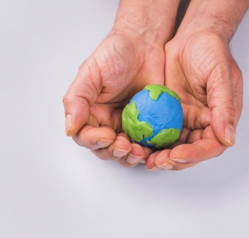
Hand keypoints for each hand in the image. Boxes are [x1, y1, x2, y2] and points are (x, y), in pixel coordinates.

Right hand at [63, 33, 164, 166]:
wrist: (144, 44)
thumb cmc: (114, 54)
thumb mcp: (90, 73)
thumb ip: (77, 99)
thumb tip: (69, 128)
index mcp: (90, 113)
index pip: (86, 137)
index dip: (95, 142)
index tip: (107, 136)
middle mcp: (108, 123)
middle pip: (106, 149)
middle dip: (115, 152)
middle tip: (125, 146)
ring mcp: (130, 126)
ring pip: (127, 151)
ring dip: (131, 156)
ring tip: (140, 151)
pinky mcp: (150, 125)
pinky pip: (149, 143)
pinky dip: (150, 150)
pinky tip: (153, 149)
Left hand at [145, 32, 242, 169]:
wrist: (193, 37)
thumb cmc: (213, 52)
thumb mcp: (221, 77)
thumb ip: (224, 108)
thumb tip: (228, 138)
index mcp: (221, 119)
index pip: (212, 146)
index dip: (195, 154)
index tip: (177, 154)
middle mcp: (205, 123)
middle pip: (192, 151)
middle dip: (176, 160)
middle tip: (158, 162)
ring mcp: (187, 120)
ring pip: (176, 146)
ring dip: (162, 155)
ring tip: (148, 159)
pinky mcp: (170, 114)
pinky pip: (162, 132)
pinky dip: (153, 141)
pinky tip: (141, 144)